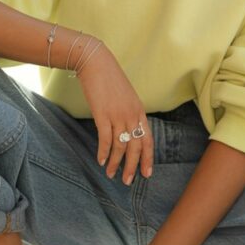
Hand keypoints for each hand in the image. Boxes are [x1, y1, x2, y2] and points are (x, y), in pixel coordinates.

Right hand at [77, 43, 154, 183]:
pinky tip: (101, 161)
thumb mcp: (126, 97)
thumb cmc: (109, 79)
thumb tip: (127, 131)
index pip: (147, 140)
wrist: (96, 63)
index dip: (147, 158)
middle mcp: (132, 115)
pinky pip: (105, 139)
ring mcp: (118, 115)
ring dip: (115, 163)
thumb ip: (129, 113)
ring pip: (120, 146)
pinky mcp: (103, 114)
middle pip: (135, 147)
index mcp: (139, 111)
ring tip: (111, 174)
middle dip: (132, 166)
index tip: (146, 174)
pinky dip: (104, 152)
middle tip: (127, 181)